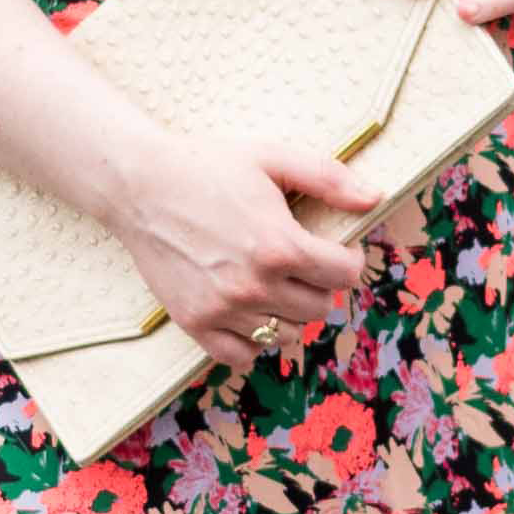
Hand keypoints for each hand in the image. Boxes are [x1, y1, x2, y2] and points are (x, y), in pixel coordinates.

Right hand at [108, 131, 375, 370]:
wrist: (139, 185)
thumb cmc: (207, 166)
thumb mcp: (272, 158)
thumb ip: (328, 178)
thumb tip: (374, 198)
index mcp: (280, 246)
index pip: (345, 275)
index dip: (348, 259)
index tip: (336, 249)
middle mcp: (254, 285)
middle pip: (320, 307)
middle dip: (319, 285)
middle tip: (300, 263)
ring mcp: (223, 309)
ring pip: (286, 334)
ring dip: (289, 312)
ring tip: (272, 284)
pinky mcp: (195, 323)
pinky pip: (242, 355)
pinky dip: (253, 340)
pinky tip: (248, 312)